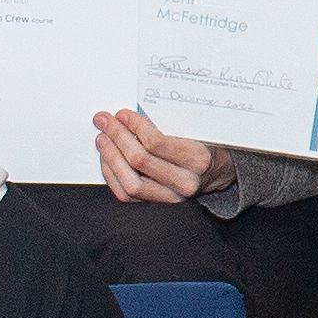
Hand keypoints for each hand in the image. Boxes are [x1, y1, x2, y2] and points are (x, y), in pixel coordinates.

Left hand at [90, 110, 215, 203]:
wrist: (216, 171)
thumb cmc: (202, 145)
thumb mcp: (193, 130)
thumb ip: (165, 124)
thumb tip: (127, 117)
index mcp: (197, 159)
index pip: (156, 143)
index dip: (134, 126)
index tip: (121, 114)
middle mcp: (185, 182)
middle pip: (140, 160)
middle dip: (117, 137)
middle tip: (104, 122)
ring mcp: (171, 197)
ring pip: (131, 182)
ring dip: (111, 158)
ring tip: (102, 139)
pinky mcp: (158, 204)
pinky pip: (126, 194)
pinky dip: (112, 175)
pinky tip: (107, 158)